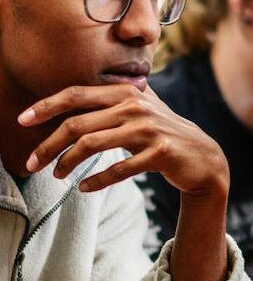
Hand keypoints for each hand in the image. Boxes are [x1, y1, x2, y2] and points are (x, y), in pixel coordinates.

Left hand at [17, 84, 228, 195]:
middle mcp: (136, 107)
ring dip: (67, 162)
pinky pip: (119, 169)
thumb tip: (76, 96)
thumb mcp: (143, 108)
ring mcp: (149, 129)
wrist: (201, 156)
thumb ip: (115, 99)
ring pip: (93, 144)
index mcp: (127, 92)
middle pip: (78, 123)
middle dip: (48, 144)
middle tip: (32, 163)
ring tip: (56, 175)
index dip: (46, 106)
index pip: (77, 94)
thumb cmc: (165, 132)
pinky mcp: (159, 153)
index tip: (23, 120)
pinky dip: (97, 180)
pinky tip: (84, 187)